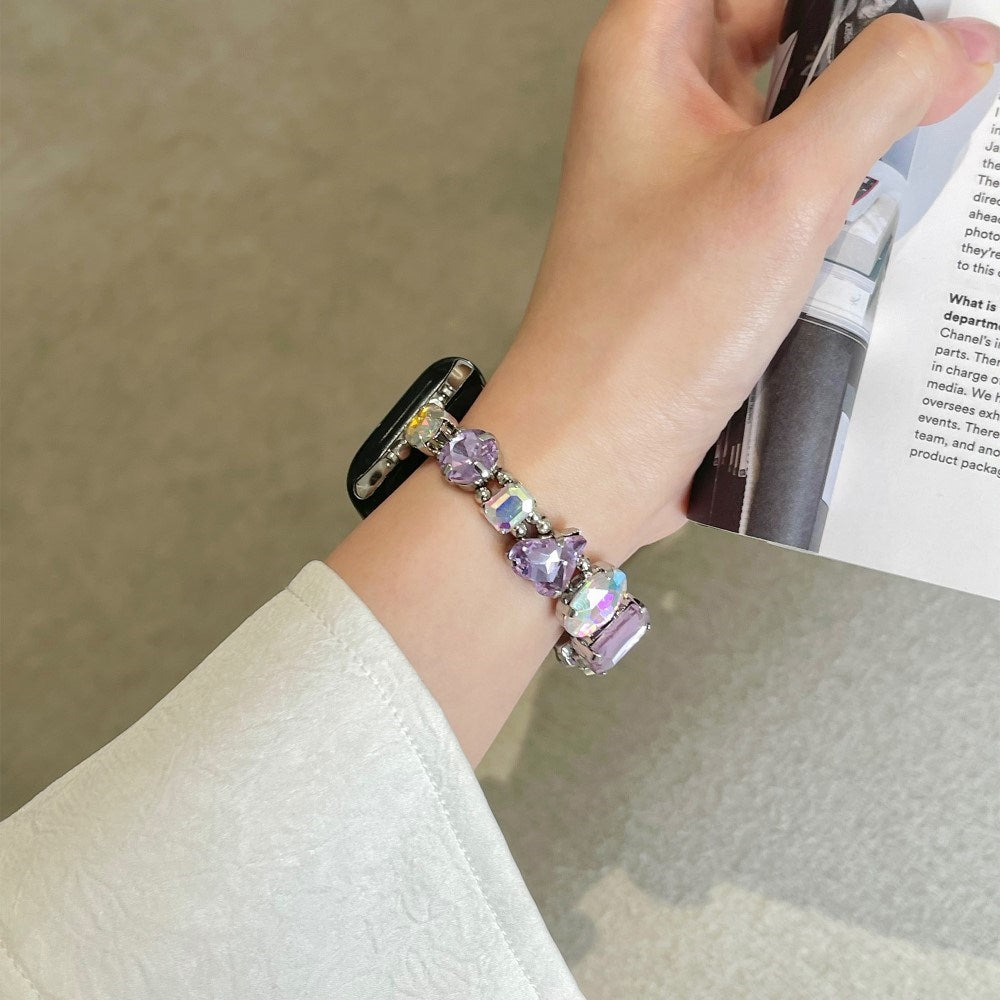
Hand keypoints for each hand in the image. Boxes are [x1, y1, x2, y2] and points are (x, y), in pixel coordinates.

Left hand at [468, 2, 999, 558]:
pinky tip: (888, 215)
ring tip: (923, 146)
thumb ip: (882, 86)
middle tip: (938, 77)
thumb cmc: (645, 328)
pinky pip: (792, 190)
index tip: (907, 22)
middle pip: (785, 30)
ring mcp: (686, 180)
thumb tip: (953, 38)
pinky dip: (842, 195)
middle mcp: (660, 108)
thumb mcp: (786, 184)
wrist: (596, 452)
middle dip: (867, 53)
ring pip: (798, 115)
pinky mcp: (711, 246)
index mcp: (649, 53)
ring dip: (863, 132)